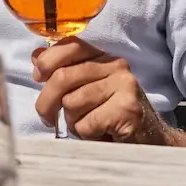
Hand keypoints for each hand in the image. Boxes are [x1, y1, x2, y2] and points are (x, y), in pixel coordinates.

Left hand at [31, 38, 168, 144]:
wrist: (149, 140)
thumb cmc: (109, 114)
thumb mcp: (84, 89)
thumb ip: (62, 71)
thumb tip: (36, 57)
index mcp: (104, 56)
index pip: (70, 46)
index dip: (48, 61)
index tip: (38, 77)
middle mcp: (116, 66)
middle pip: (63, 77)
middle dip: (47, 102)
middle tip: (48, 118)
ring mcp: (124, 86)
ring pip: (72, 102)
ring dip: (72, 121)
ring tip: (87, 125)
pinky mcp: (128, 110)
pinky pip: (86, 123)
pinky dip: (86, 134)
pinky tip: (100, 133)